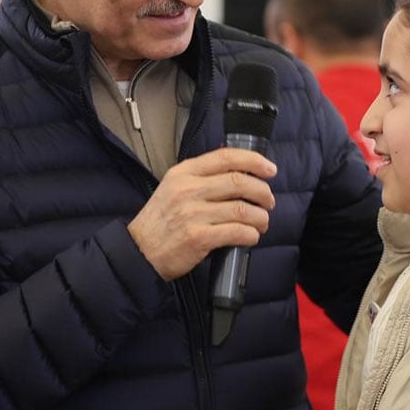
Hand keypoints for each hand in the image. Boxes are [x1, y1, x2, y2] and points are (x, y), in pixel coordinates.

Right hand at [128, 148, 276, 279]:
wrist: (139, 251)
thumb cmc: (160, 221)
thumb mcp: (173, 187)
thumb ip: (201, 178)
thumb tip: (240, 173)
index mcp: (184, 172)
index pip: (226, 157)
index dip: (254, 161)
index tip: (270, 169)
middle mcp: (188, 189)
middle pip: (239, 182)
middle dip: (263, 192)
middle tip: (268, 202)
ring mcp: (193, 213)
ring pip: (242, 209)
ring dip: (260, 217)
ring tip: (262, 222)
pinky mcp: (198, 237)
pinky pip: (237, 232)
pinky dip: (251, 235)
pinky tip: (251, 237)